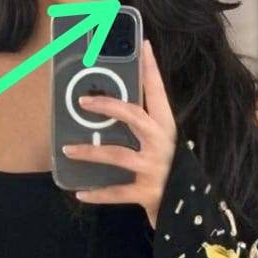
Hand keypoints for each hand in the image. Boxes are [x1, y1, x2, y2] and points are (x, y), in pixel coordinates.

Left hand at [61, 39, 177, 229]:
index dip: (150, 69)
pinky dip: (97, 194)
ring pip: (118, 155)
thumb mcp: (161, 145)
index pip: (158, 92)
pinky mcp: (148, 194)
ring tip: (68, 149)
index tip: (143, 45)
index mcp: (167, 128)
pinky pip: (117, 193)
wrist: (189, 212)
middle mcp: (163, 145)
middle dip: (108, 105)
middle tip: (82, 100)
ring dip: (90, 151)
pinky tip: (79, 193)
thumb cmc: (170, 173)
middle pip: (134, 116)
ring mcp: (155, 169)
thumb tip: (111, 108)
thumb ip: (143, 128)